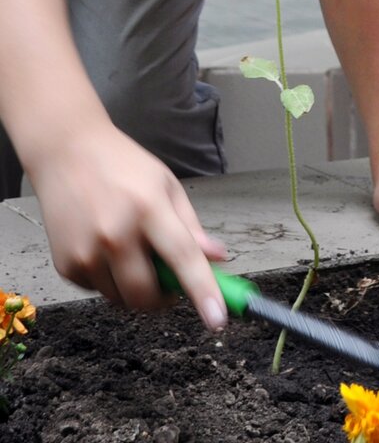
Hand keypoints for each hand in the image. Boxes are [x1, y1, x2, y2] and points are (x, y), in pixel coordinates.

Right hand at [27, 124, 228, 331]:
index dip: (203, 292)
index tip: (217, 319)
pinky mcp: (65, 266)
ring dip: (137, 288)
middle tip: (172, 282)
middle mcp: (115, 234)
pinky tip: (109, 249)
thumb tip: (218, 258)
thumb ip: (191, 227)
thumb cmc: (123, 166)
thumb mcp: (167, 186)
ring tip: (135, 251)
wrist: (67, 154)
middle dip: (165, 298)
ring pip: (122, 299)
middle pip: (147, 295)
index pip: (182, 259)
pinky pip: (99, 291)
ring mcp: (86, 252)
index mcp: (149, 209)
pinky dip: (112, 280)